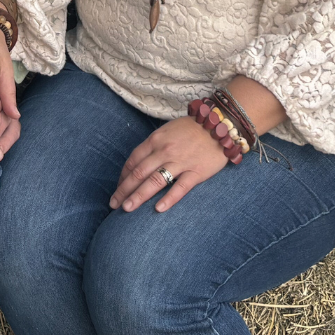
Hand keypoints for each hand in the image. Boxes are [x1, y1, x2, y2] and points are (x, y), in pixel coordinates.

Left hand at [111, 116, 228, 212]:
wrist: (221, 124)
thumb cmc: (193, 128)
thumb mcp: (168, 130)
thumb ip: (154, 145)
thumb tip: (139, 162)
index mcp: (156, 139)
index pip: (133, 160)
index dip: (123, 176)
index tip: (118, 188)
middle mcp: (165, 151)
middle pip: (139, 172)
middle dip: (124, 189)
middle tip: (113, 204)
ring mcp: (180, 162)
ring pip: (155, 181)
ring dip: (139, 196)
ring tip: (127, 208)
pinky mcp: (196, 172)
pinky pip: (180, 187)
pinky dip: (168, 199)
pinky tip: (158, 209)